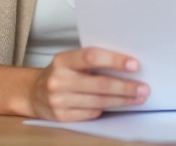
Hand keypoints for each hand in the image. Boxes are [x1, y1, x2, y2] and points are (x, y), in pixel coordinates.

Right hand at [28, 47, 148, 121]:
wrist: (32, 93)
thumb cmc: (60, 73)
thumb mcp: (69, 61)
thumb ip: (91, 61)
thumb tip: (127, 65)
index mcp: (62, 60)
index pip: (91, 57)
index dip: (114, 60)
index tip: (135, 65)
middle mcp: (58, 80)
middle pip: (100, 84)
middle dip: (126, 87)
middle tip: (144, 88)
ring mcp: (59, 100)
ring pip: (99, 101)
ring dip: (122, 100)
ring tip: (138, 98)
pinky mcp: (62, 117)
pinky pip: (91, 113)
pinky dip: (106, 109)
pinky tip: (117, 105)